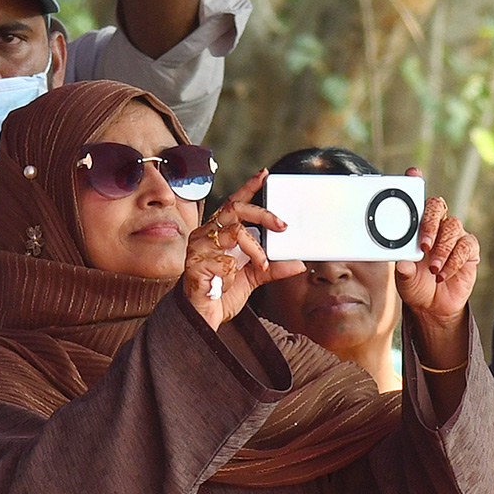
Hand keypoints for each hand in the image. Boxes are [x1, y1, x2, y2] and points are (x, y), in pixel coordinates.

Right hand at [183, 169, 305, 330]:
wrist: (202, 319)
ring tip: (261, 264)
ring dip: (254, 248)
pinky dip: (233, 270)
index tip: (264, 174)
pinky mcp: (195, 263)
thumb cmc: (223, 293)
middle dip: (263, 214)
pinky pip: (223, 259)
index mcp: (219, 232)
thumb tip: (299, 263)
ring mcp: (199, 247)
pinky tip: (228, 280)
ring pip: (234, 232)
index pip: (234, 203)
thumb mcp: (254, 277)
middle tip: (282, 226)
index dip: (248, 188)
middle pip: (235, 209)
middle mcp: (207, 234)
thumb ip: (274, 267)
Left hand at [394, 184, 478, 333]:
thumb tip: (403, 262)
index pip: (417, 199)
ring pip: (452, 227)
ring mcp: (454, 235)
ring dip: (442, 249)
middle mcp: (437, 225)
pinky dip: (454, 261)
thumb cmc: (415, 284)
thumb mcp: (403, 278)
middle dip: (429, 224)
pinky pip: (465, 246)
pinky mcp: (469, 249)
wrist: (432, 306)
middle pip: (437, 206)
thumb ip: (403, 269)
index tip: (413, 173)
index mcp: (416, 225)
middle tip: (423, 245)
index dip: (416, 182)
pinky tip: (443, 274)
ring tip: (432, 269)